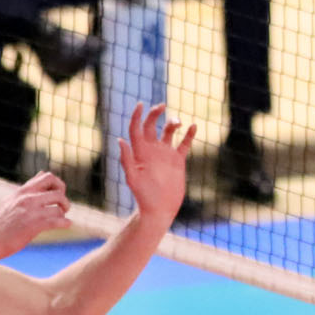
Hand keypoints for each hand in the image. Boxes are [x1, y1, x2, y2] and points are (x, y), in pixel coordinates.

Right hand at [0, 171, 71, 260]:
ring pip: (59, 208)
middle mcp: (27, 198)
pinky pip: (57, 221)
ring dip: (63, 214)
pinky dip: (65, 223)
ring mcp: (30, 211)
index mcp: (21, 191)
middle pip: (58, 191)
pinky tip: (66, 225)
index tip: (57, 195)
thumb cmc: (0, 223)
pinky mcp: (34, 225)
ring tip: (60, 220)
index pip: (48, 177)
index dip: (58, 185)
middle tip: (62, 207)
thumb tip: (42, 172)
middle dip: (64, 199)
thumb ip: (28, 187)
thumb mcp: (11, 200)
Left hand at [117, 104, 196, 220]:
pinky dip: (189, 135)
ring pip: (169, 131)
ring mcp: (165, 154)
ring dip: (173, 122)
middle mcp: (152, 150)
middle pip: (152, 126)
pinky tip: (193, 127)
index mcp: (140, 152)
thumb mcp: (133, 178)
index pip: (137, 129)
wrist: (160, 209)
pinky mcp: (178, 160)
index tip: (140, 104)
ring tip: (178, 123)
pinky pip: (184, 144)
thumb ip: (127, 159)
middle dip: (155, 114)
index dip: (137, 116)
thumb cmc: (143, 196)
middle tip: (161, 106)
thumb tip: (120, 140)